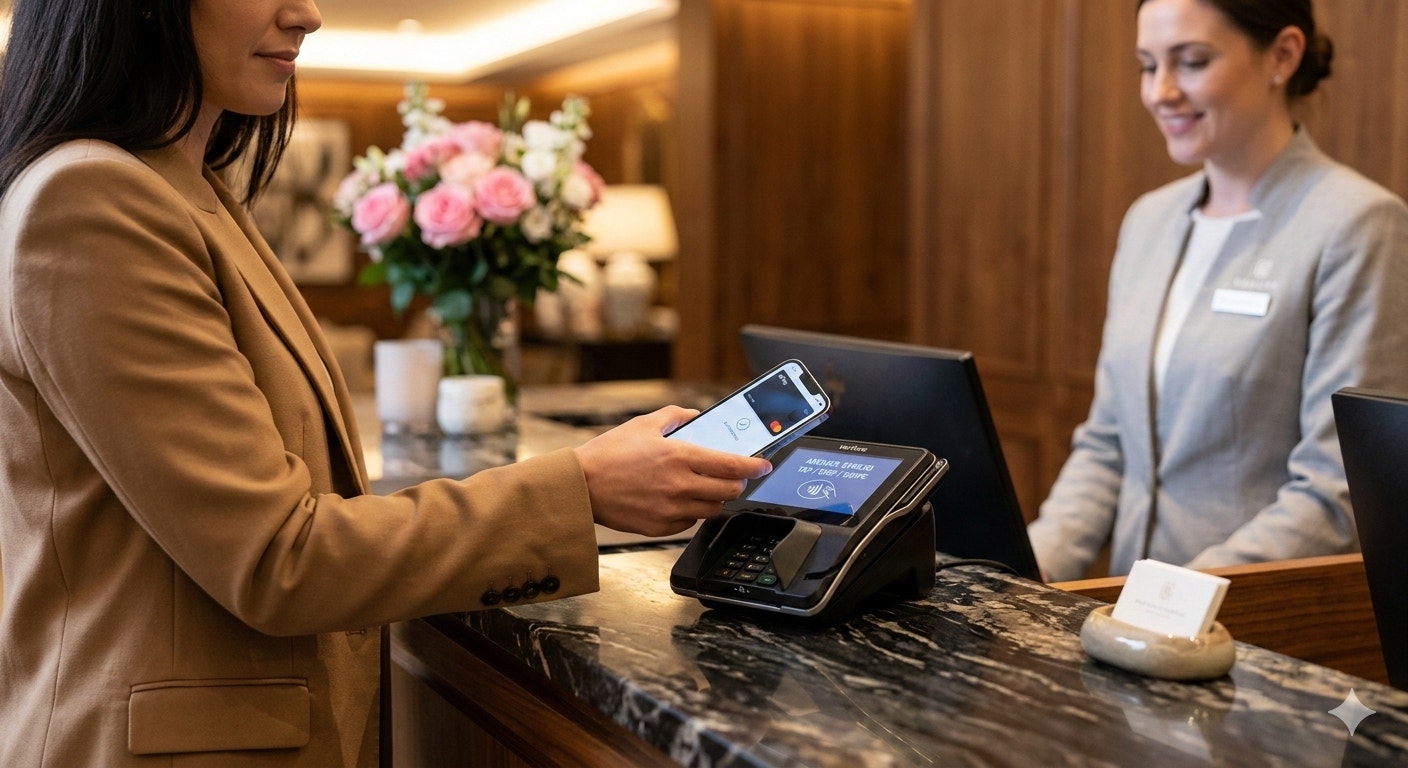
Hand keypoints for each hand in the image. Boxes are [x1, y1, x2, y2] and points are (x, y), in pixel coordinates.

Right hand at [574, 406, 771, 535]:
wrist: (580, 485)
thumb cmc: (608, 454)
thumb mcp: (643, 424)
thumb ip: (675, 416)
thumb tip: (696, 416)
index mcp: (679, 456)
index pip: (732, 465)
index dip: (754, 466)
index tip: (764, 465)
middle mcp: (680, 485)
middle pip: (728, 491)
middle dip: (738, 483)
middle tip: (736, 477)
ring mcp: (671, 509)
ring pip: (712, 509)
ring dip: (715, 498)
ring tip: (705, 487)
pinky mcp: (660, 527)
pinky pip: (689, 522)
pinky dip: (691, 511)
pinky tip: (681, 499)